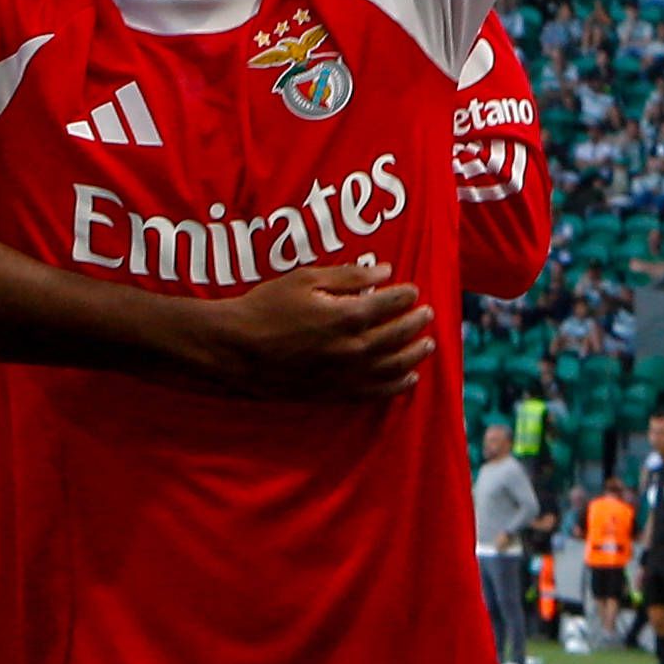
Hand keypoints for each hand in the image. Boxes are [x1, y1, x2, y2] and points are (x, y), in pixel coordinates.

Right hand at [180, 257, 428, 399]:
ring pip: (394, 367)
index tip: (413, 290)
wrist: (236, 348)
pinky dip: (397, 385)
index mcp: (347, 316)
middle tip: (427, 314)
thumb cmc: (266, 307)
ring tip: (427, 345)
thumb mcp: (305, 279)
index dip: (406, 296)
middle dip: (416, 323)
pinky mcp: (335, 393)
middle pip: (398, 335)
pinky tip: (408, 378)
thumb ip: (349, 276)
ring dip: (415, 354)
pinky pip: (375, 392)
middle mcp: (353, 349)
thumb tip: (384, 270)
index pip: (390, 304)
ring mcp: (346, 375)